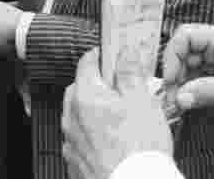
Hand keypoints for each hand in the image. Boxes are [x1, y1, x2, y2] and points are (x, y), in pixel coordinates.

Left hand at [62, 48, 171, 178]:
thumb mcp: (142, 101)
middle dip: (98, 84)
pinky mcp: (75, 161)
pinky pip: (81, 138)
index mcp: (85, 97)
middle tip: (122, 90)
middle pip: (80, 88)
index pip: (87, 62)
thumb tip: (126, 53)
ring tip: (121, 119)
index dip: (103, 55)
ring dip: (95, 111)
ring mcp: (71, 141)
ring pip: (79, 115)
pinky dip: (93, 135)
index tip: (115, 57)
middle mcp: (72, 118)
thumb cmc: (138, 150)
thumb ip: (130, 73)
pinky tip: (113, 141)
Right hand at [162, 24, 213, 112]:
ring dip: (182, 83)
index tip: (171, 81)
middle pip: (183, 51)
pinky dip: (192, 88)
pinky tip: (190, 102)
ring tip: (179, 105)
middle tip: (173, 99)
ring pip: (189, 64)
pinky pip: (200, 75)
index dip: (171, 57)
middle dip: (174, 74)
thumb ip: (212, 91)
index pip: (185, 36)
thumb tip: (180, 98)